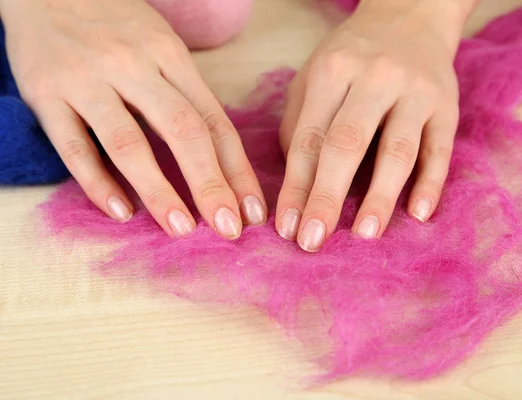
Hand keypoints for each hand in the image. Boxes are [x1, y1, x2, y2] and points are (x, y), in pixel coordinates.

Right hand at [1, 0, 266, 237]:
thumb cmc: (116, 26)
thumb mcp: (161, 47)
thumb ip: (186, 96)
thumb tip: (220, 160)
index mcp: (171, 56)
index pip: (214, 121)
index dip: (237, 170)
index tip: (252, 211)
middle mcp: (134, 66)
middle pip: (183, 131)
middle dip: (210, 184)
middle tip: (228, 229)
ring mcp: (87, 79)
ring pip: (129, 142)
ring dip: (159, 190)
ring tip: (181, 228)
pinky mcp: (45, 92)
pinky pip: (73, 145)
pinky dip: (97, 183)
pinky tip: (120, 212)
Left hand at [276, 0, 471, 251]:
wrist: (410, 16)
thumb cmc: (352, 58)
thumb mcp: (314, 76)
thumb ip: (299, 123)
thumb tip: (296, 184)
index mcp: (333, 72)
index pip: (309, 139)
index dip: (295, 187)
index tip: (285, 228)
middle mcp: (374, 78)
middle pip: (347, 145)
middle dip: (327, 197)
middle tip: (313, 242)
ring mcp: (415, 91)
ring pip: (397, 150)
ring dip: (380, 196)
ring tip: (365, 235)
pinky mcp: (447, 105)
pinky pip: (440, 149)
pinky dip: (431, 182)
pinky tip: (419, 213)